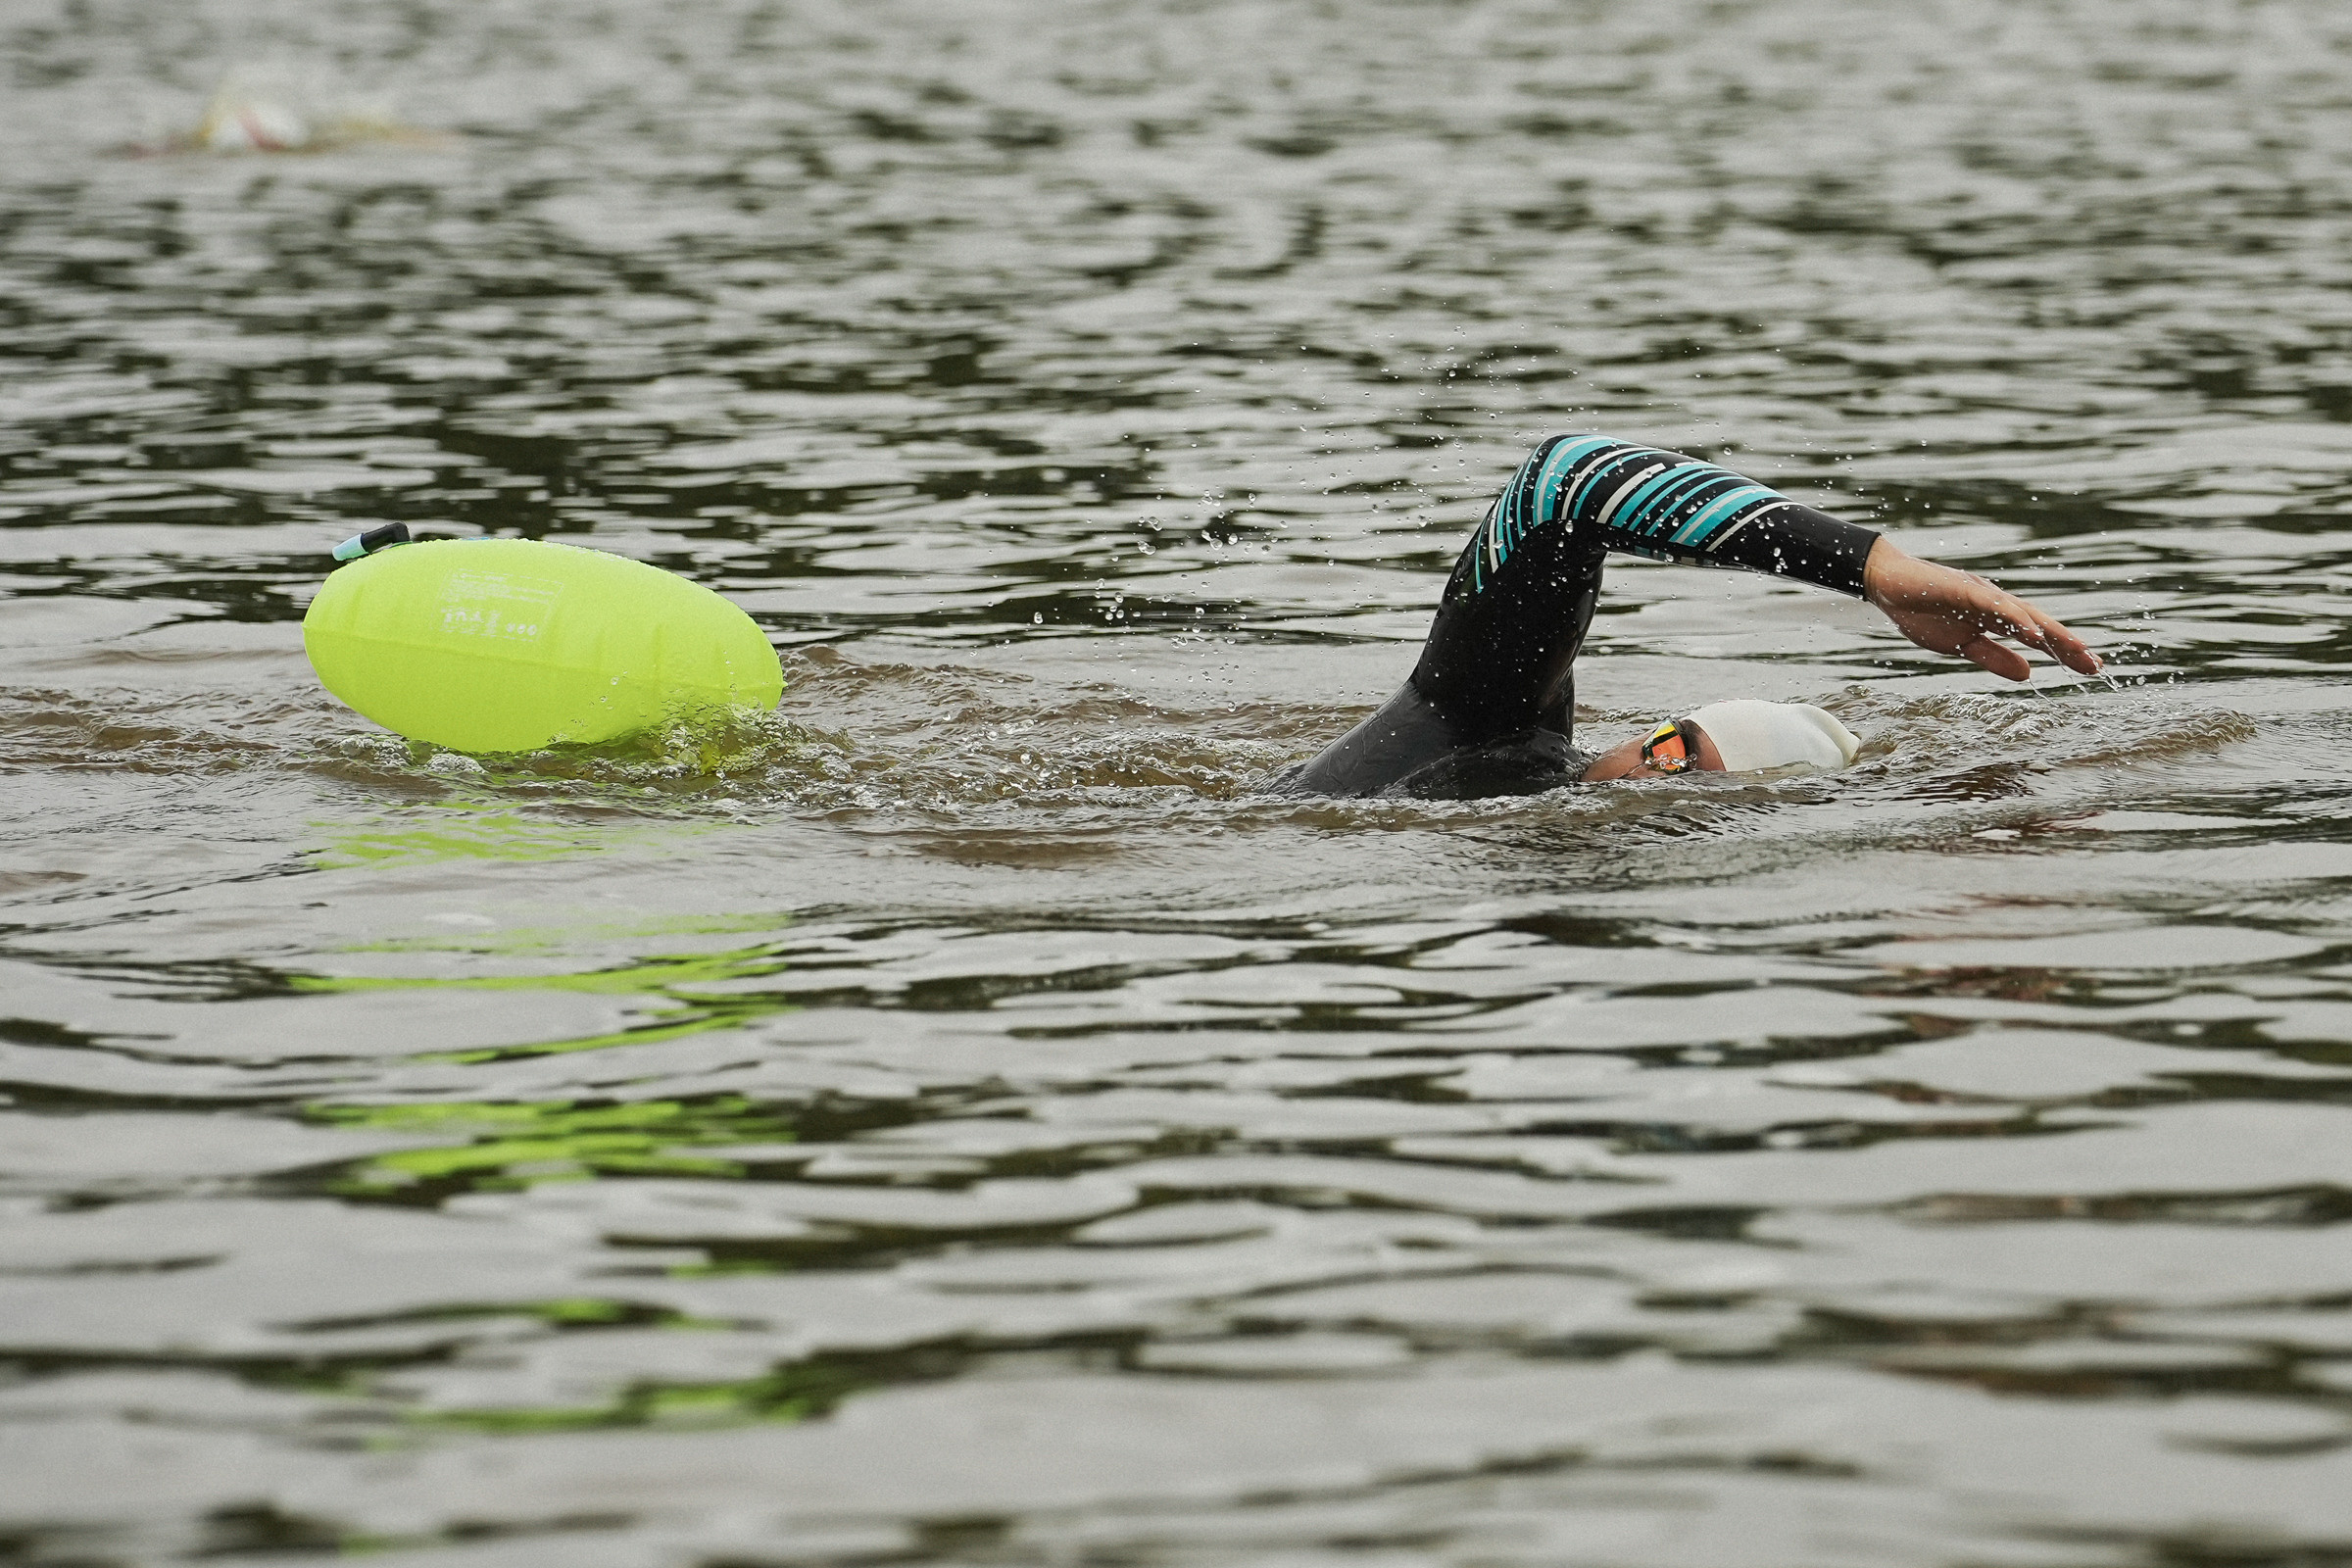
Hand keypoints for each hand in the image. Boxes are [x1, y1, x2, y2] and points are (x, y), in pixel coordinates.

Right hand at [1862, 539, 2100, 680]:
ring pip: (2025, 614)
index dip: (2063, 652)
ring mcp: (1982, 594)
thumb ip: (1994, 657)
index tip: (2090, 670)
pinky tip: (2032, 633)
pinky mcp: (1964, 589)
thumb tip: (2028, 674)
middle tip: (2096, 665)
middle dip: (2068, 644)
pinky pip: (1995, 606)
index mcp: (1996, 618)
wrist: (1887, 584)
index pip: (2037, 637)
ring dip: (2052, 632)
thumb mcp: (1961, 645)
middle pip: (2040, 624)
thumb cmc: (1921, 611)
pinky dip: (2016, 619)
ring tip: (2076, 650)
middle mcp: (1997, 603)